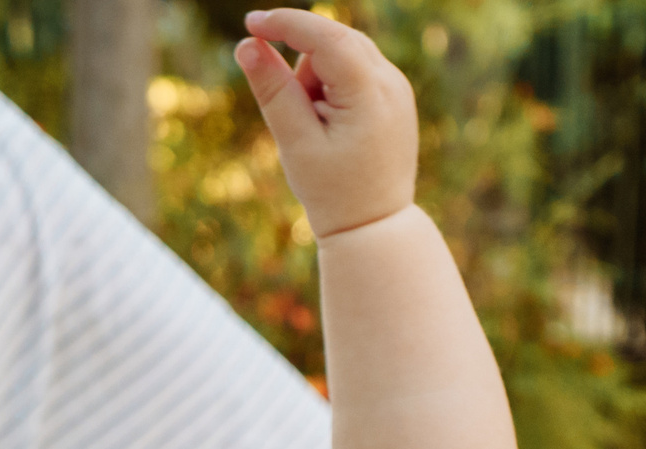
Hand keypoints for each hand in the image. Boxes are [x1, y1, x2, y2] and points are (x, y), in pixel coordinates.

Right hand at [235, 9, 418, 237]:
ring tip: (321, 129)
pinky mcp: (395, 95)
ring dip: (319, 79)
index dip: (286, 23)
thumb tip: (248, 44)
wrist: (374, 228)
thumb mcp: (295, 143)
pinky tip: (335, 126)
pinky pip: (354, 70)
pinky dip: (334, 86)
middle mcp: (392, 83)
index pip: (326, 37)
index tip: (251, 24)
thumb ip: (273, 90)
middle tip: (300, 116)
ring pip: (342, 53)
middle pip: (332, 42)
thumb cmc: (332, 193)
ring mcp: (397, 88)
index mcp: (371, 94)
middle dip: (304, 67)